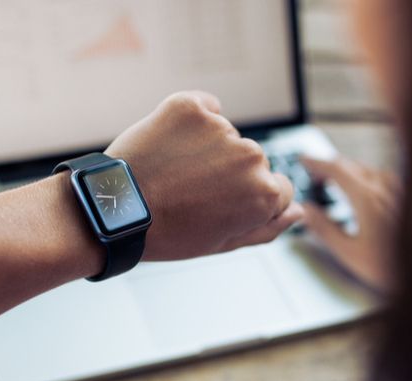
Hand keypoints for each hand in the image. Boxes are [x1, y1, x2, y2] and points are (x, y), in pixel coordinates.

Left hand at [105, 91, 303, 260]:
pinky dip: (192, 120)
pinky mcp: (190, 107)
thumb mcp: (222, 243)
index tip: (219, 204)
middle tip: (190, 192)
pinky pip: (204, 106)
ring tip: (173, 172)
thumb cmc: (167, 233)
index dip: (247, 200)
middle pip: (252, 161)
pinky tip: (170, 144)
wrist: (113, 210)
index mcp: (264, 194)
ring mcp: (221, 129)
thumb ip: (267, 227)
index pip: (278, 188)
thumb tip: (297, 212)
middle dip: (229, 173)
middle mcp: (250, 157)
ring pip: (226, 136)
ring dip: (207, 148)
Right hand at [301, 156, 401, 291]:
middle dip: (330, 166)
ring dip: (349, 172)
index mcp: (367, 199)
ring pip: (368, 170)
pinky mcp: (410, 199)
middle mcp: (385, 189)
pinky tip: (366, 191)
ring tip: (337, 183)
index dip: (317, 162)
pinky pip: (383, 178)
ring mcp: (399, 192)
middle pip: (352, 165)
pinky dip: (366, 178)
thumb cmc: (392, 267)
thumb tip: (307, 211)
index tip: (304, 160)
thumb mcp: (349, 252)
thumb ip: (324, 228)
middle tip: (315, 175)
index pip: (336, 169)